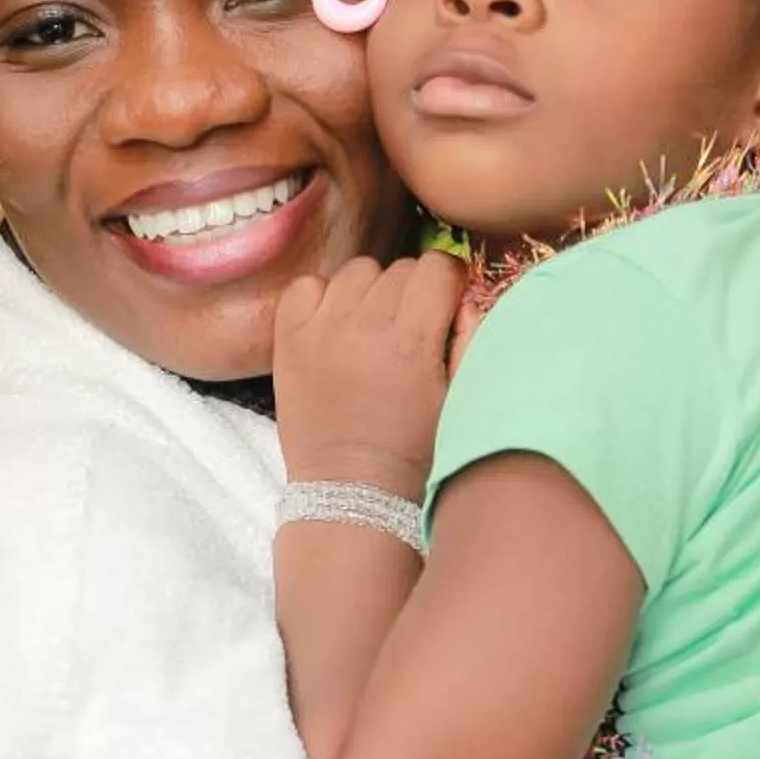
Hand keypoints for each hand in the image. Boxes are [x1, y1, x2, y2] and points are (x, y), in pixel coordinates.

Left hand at [272, 250, 467, 496]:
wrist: (351, 491)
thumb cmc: (415, 453)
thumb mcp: (460, 401)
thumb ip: (471, 339)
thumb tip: (465, 295)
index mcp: (410, 342)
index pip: (438, 267)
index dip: (450, 283)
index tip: (447, 307)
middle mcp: (362, 327)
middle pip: (400, 268)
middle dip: (414, 292)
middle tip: (411, 330)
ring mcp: (319, 330)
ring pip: (357, 271)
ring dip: (371, 291)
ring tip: (372, 328)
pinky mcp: (288, 340)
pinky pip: (307, 286)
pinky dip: (323, 297)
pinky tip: (336, 326)